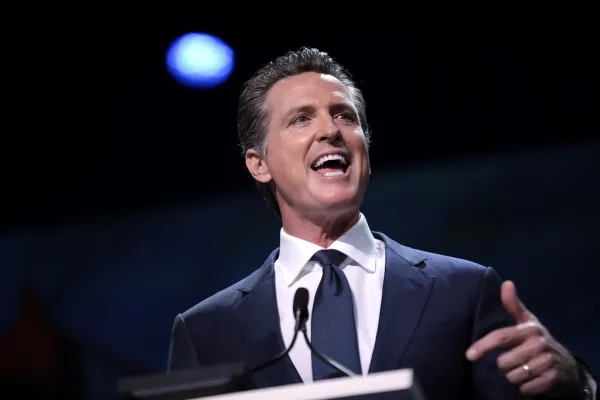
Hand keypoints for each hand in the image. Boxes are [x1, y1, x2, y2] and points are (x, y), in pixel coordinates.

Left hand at [466, 281, 582, 396]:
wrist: (566, 366)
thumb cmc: (538, 341)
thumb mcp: (527, 322)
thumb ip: (513, 305)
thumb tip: (506, 283)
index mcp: (529, 329)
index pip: (501, 337)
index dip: (483, 346)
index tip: (469, 355)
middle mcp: (539, 345)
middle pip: (504, 361)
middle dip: (502, 365)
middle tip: (510, 362)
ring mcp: (547, 363)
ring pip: (513, 376)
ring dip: (512, 377)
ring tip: (520, 370)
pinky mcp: (552, 379)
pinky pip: (525, 388)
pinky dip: (523, 387)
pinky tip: (529, 380)